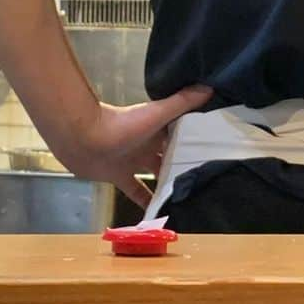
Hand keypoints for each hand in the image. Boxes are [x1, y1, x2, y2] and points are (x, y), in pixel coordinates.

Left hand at [54, 84, 212, 206]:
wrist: (84, 139)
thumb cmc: (123, 124)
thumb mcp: (157, 113)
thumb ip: (182, 102)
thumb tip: (211, 88)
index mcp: (158, 126)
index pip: (183, 131)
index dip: (199, 138)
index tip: (219, 147)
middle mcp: (149, 143)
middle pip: (172, 154)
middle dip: (187, 163)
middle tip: (210, 178)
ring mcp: (134, 161)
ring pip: (158, 173)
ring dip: (170, 183)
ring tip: (191, 197)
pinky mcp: (121, 177)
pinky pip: (138, 193)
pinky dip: (148, 203)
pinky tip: (161, 215)